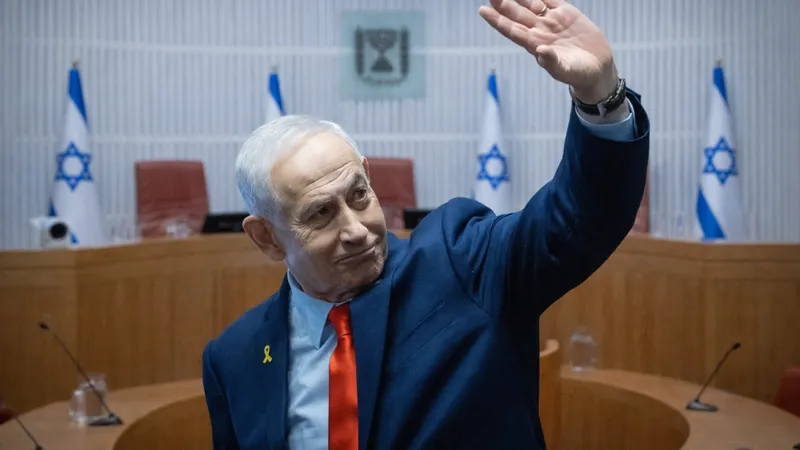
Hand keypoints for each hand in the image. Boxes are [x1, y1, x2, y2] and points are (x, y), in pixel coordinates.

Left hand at [479, 0, 617, 103]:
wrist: (596, 67)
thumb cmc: (577, 74)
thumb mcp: (565, 70)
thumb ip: (552, 61)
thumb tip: (540, 51)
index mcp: (535, 44)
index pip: (511, 30)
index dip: (496, 20)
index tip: (482, 10)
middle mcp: (539, 31)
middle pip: (516, 14)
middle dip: (503, 3)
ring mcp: (552, 21)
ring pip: (531, 3)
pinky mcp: (566, 13)